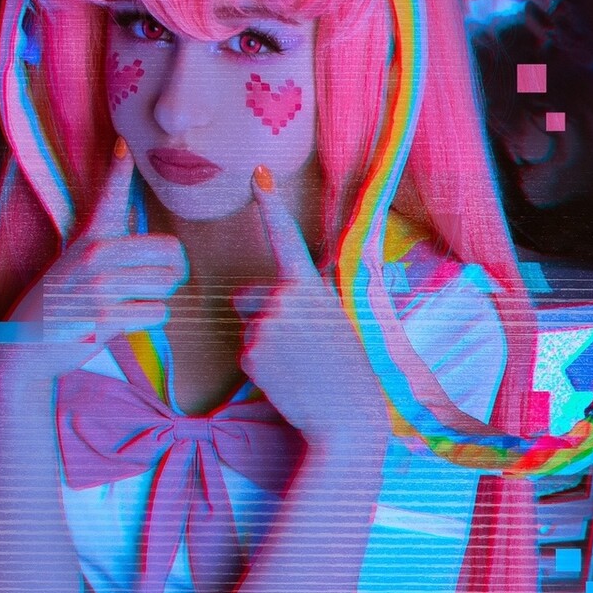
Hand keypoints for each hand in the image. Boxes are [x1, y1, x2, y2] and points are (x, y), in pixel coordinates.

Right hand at [0, 142, 187, 385]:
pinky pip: (156, 313)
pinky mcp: (105, 316)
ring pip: (166, 285)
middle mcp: (95, 256)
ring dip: (158, 298)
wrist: (25, 345)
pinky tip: (124, 320)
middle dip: (172, 271)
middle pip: (169, 252)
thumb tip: (165, 250)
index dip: (118, 170)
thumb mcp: (76, 266)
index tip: (123, 145)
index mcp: (89, 239)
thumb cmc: (61, 305)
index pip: (109, 198)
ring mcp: (100, 285)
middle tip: (158, 281)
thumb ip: (113, 250)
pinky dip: (148, 320)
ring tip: (132, 302)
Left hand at [233, 168, 388, 451]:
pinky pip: (244, 354)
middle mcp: (283, 297)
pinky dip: (260, 367)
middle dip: (256, 314)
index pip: (285, 237)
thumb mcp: (337, 320)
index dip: (269, 205)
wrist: (346, 417)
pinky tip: (286, 379)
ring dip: (261, 343)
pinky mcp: (249, 353)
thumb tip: (287, 288)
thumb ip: (310, 299)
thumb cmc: (348, 372)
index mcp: (310, 285)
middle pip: (244, 295)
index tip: (255, 175)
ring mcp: (263, 324)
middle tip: (293, 344)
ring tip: (295, 364)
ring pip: (244, 327)